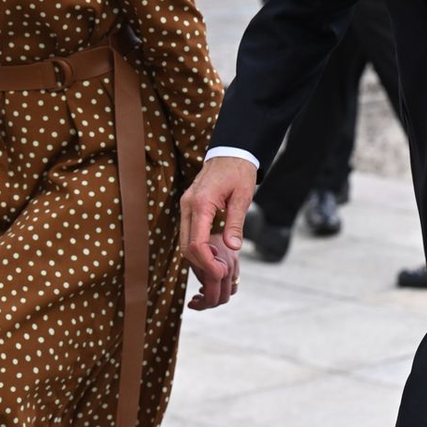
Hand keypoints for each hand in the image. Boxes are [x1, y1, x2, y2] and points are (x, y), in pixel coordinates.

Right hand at [180, 156, 256, 302]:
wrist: (231, 151)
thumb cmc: (238, 171)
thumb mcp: (242, 197)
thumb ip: (236, 223)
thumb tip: (233, 248)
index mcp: (201, 202)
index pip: (196, 242)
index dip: (207, 262)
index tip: (220, 273)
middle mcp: (188, 205)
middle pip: (186, 245)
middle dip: (201, 264)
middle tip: (220, 274)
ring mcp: (186, 205)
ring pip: (184, 241)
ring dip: (198, 257)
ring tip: (218, 266)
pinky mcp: (188, 206)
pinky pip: (188, 232)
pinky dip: (197, 246)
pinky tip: (212, 252)